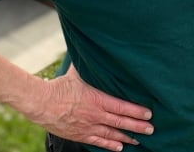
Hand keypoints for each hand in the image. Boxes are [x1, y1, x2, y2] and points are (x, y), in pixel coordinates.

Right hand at [31, 65, 153, 150]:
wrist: (42, 103)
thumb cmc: (60, 86)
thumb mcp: (78, 73)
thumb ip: (89, 66)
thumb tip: (93, 51)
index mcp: (98, 99)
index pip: (123, 107)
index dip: (137, 111)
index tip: (149, 113)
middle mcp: (96, 115)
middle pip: (121, 122)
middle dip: (138, 126)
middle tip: (151, 129)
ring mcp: (89, 127)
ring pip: (112, 134)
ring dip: (127, 138)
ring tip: (139, 141)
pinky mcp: (80, 135)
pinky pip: (98, 141)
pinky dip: (110, 145)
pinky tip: (119, 147)